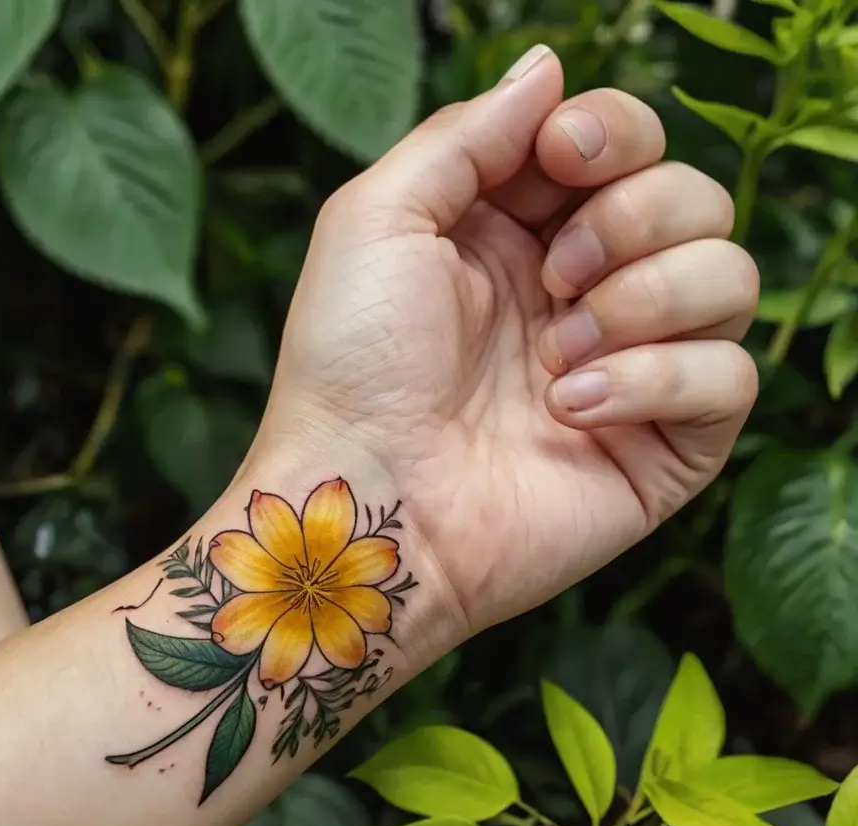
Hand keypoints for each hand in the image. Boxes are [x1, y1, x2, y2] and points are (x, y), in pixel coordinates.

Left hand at [263, 45, 758, 635]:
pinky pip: (732, 378)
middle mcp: (583, 296)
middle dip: (632, 219)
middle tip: (554, 279)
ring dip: (647, 298)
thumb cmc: (352, 366)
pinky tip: (573, 409)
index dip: (613, 132)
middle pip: (695, 199)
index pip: (625, 145)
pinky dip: (658, 379)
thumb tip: (551, 67)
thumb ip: (466, 135)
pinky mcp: (660, 447)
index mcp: (520, 236)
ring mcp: (628, 371)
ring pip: (730, 278)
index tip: (562, 158)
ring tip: (556, 355)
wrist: (364, 500)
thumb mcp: (378, 221)